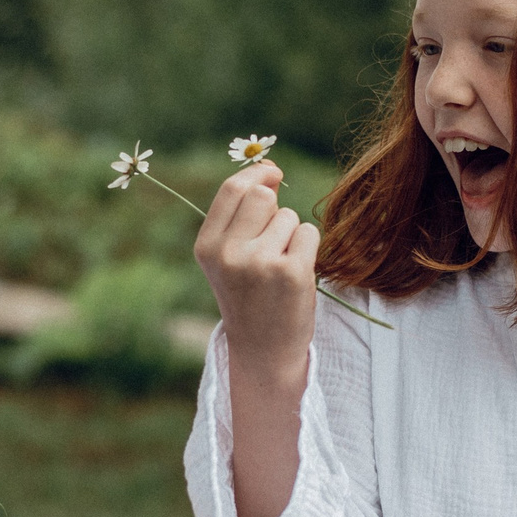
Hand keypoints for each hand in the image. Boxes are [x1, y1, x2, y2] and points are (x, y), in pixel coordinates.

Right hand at [194, 162, 317, 380]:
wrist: (263, 349)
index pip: (232, 189)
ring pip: (289, 216)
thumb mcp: (229, 256)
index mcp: (207, 246)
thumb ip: (242, 214)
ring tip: (281, 266)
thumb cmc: (249, 295)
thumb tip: (270, 167)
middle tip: (274, 241)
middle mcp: (229, 253)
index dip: (256, 174)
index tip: (273, 174)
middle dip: (275, 209)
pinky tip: (296, 274)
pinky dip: (308, 248)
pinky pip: (309, 233)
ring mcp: (260, 263)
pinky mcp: (292, 273)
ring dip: (292, 235)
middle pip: (262, 196)